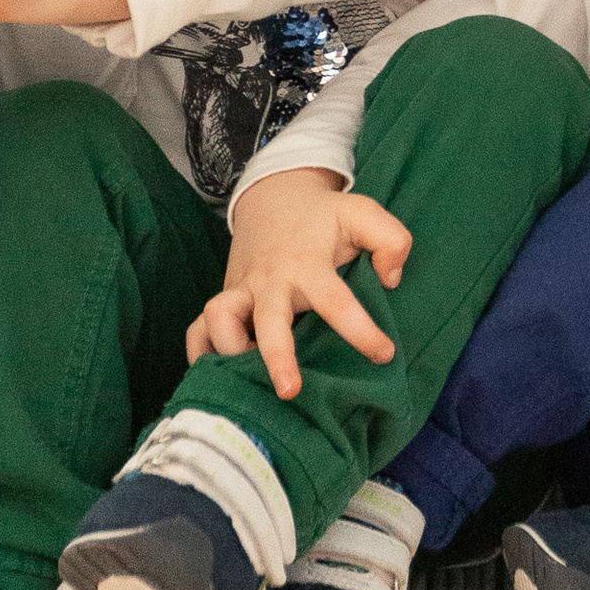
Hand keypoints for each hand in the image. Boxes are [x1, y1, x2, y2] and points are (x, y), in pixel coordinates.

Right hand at [186, 167, 411, 397]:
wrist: (273, 197)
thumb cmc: (323, 216)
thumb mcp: (363, 214)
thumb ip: (391, 240)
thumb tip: (390, 280)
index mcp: (307, 264)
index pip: (334, 300)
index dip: (360, 330)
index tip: (383, 354)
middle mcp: (271, 281)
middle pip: (267, 319)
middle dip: (276, 356)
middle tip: (290, 392)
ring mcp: (243, 290)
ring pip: (219, 319)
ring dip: (230, 351)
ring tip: (251, 381)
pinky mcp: (225, 298)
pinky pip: (198, 328)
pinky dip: (199, 352)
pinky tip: (215, 377)